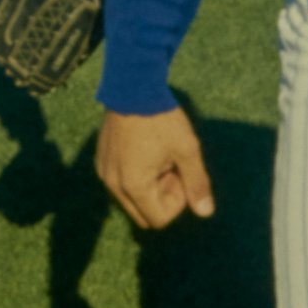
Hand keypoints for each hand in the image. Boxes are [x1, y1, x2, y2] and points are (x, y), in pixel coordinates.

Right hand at [96, 106, 215, 228]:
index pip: (159, 219)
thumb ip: (197, 183)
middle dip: (162, 198)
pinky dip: (136, 177)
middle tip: (171, 166)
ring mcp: (104, 174)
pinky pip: (121, 185)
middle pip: (144, 215)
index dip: (177, 202)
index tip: (180, 172)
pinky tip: (145, 150)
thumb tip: (206, 213)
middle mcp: (113, 186)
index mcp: (133, 186)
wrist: (132, 88)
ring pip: (132, 201)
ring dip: (150, 187)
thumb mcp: (187, 149)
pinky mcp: (100, 163)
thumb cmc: (162, 119)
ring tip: (159, 156)